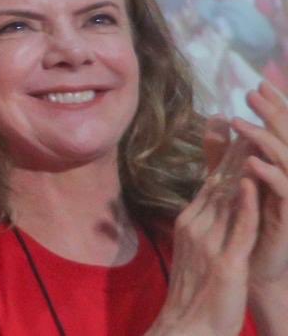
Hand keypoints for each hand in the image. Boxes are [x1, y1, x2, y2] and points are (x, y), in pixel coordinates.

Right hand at [149, 148, 259, 335]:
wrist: (190, 327)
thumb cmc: (197, 293)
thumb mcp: (197, 249)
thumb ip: (204, 223)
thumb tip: (212, 202)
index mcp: (189, 222)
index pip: (208, 183)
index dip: (222, 158)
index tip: (231, 131)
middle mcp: (195, 226)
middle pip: (216, 183)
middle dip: (232, 155)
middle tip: (244, 126)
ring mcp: (208, 242)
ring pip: (226, 199)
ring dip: (241, 171)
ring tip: (253, 145)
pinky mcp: (225, 261)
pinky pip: (238, 228)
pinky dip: (245, 205)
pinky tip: (252, 186)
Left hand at [234, 82, 287, 300]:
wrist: (256, 270)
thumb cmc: (247, 226)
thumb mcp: (234, 182)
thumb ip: (225, 153)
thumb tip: (218, 118)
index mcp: (283, 169)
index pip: (284, 130)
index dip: (276, 107)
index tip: (260, 82)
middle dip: (274, 114)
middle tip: (254, 91)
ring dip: (266, 140)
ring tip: (243, 124)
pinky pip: (285, 193)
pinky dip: (270, 175)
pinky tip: (252, 163)